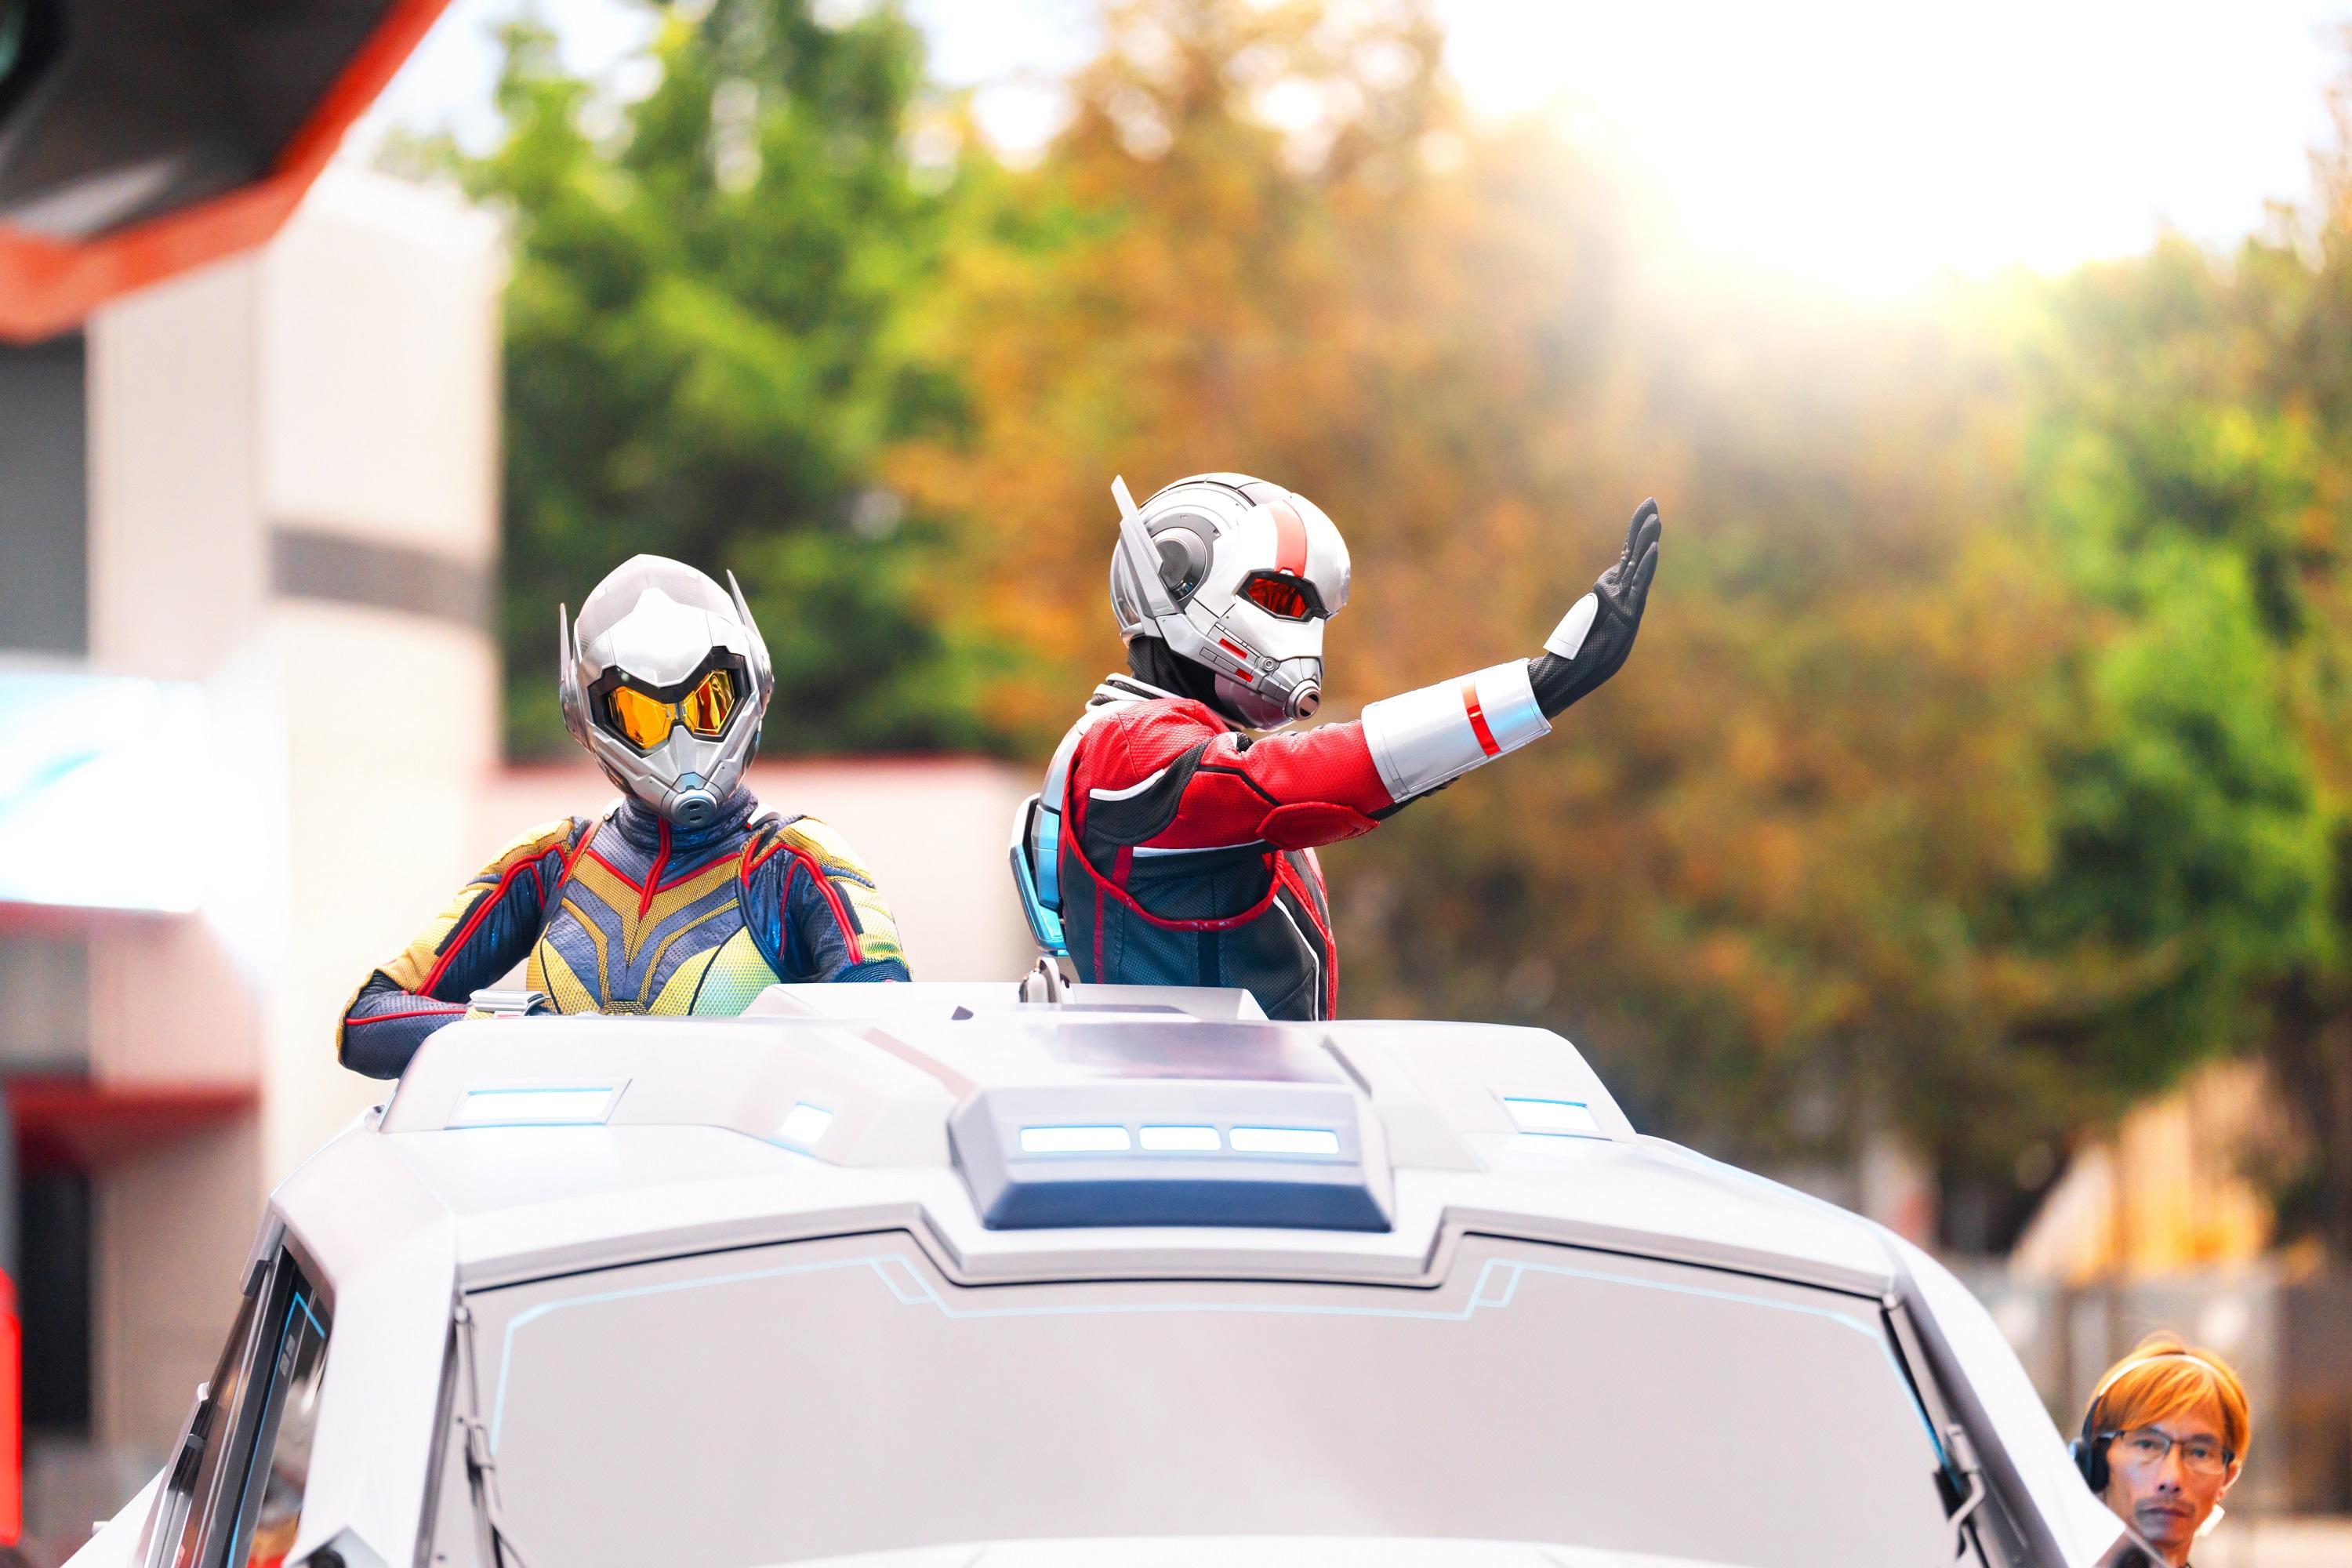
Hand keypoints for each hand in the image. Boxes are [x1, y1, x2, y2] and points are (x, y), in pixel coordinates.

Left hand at [1528, 498, 1660, 716]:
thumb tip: (1602, 586)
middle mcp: (1625, 594)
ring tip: (1655, 519)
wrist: (1579, 672)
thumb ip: (1598, 599)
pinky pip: (1638, 587)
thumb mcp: (1588, 614)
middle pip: (1636, 554)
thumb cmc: (1580, 648)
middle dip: (1644, 528)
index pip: (1629, 554)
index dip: (1636, 533)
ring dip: (1647, 542)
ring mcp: (1628, 604)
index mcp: (1614, 589)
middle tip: (1651, 502)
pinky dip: (1646, 568)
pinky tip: (1654, 550)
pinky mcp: (1627, 616)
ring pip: (1638, 567)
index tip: (1646, 510)